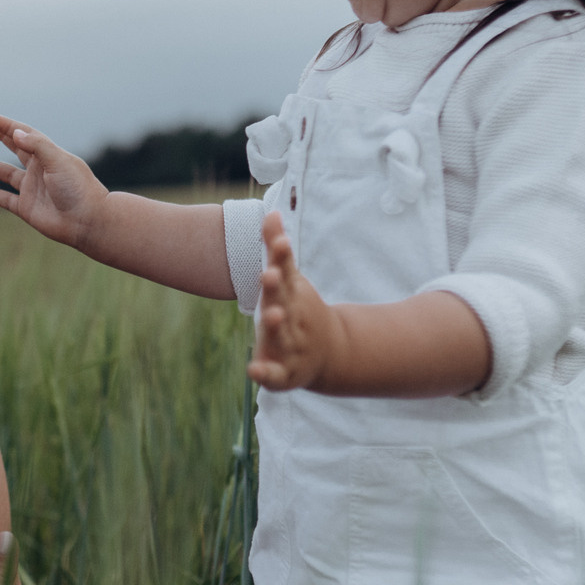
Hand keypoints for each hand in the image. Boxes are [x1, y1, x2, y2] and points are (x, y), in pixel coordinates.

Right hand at [0, 115, 106, 249]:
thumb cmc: (78, 188)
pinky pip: (6, 199)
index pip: (26, 135)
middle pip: (17, 149)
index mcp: (50, 156)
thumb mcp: (58, 161)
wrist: (87, 221)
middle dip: (2, 137)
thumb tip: (15, 133)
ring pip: (7, 174)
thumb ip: (37, 146)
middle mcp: (41, 171)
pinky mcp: (28, 209)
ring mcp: (33, 190)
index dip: (8, 126)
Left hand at [248, 208, 337, 391]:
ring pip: (283, 335)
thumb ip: (276, 250)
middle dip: (276, 289)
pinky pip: (274, 374)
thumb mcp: (290, 281)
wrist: (330, 353)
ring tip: (272, 314)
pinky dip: (265, 373)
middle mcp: (293, 318)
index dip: (281, 257)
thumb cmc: (299, 309)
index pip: (287, 272)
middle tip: (268, 274)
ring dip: (278, 325)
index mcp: (292, 295)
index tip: (279, 242)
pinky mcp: (285, 372)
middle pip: (284, 301)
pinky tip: (253, 370)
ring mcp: (291, 345)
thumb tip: (270, 211)